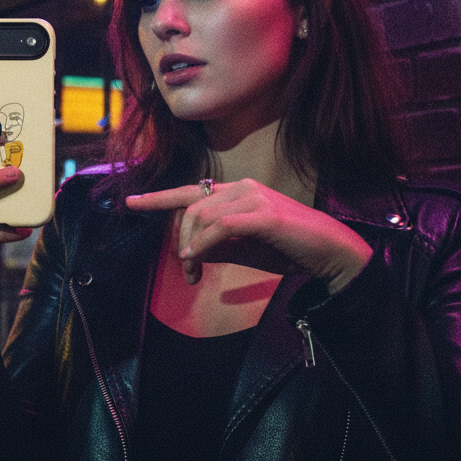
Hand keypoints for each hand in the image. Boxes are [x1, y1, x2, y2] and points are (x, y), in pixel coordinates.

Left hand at [125, 179, 371, 291]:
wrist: (329, 251)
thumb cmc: (287, 249)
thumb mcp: (244, 249)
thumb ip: (216, 246)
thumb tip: (188, 252)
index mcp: (237, 192)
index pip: (191, 190)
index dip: (159, 197)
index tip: (131, 203)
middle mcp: (242, 188)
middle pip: (191, 206)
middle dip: (180, 239)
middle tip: (186, 273)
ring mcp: (254, 198)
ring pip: (202, 215)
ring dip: (191, 246)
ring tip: (193, 272)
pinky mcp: (264, 214)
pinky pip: (221, 226)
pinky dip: (204, 243)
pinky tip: (198, 258)